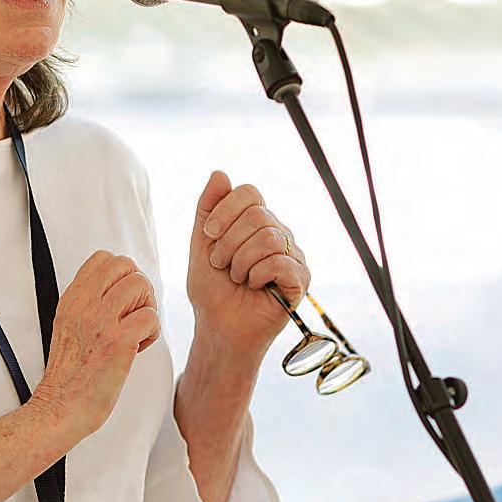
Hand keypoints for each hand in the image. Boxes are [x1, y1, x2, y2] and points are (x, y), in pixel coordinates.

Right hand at [29, 250, 159, 441]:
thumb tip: (120, 291)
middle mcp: (84, 305)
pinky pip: (151, 317)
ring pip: (141, 285)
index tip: (120, 303)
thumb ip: (88, 304)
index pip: (103, 258)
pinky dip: (152, 333)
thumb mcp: (69, 327)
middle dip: (138, 288)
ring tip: (136, 333)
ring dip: (147, 309)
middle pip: (125, 265)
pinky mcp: (118, 341)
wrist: (60, 408)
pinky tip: (139, 349)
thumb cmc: (71, 375)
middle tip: (132, 316)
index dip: (121, 276)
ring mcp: (100, 321)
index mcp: (72, 300)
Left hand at [187, 171, 309, 357]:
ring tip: (237, 278)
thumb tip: (220, 173)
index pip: (249, 193)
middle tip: (221, 265)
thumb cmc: (212, 290)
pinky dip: (258, 275)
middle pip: (258, 215)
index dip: (225, 210)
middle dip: (229, 242)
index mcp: (256, 222)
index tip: (208, 235)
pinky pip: (280, 262)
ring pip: (269, 237)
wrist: (219, 328)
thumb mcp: (201, 245)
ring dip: (241, 261)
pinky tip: (255, 286)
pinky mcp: (301, 279)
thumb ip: (207, 209)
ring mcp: (293, 255)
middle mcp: (278, 233)